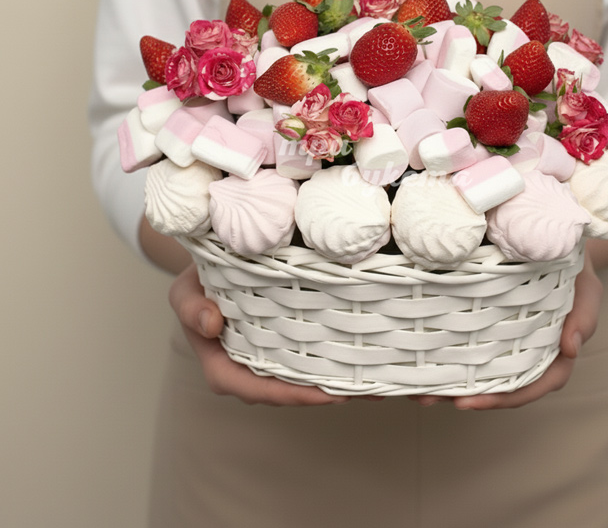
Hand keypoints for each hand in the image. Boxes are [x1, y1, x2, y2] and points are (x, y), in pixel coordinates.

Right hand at [168, 263, 350, 405]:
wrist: (215, 263)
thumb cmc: (197, 283)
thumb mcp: (184, 291)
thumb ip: (191, 308)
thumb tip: (210, 325)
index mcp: (222, 366)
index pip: (257, 390)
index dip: (292, 396)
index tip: (326, 395)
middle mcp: (248, 369)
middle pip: (287, 392)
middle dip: (323, 395)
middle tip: (362, 390)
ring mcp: (267, 359)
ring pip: (301, 380)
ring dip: (334, 382)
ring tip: (371, 381)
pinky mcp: (283, 345)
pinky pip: (307, 359)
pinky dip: (331, 362)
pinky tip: (359, 360)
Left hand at [412, 247, 602, 409]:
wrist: (559, 239)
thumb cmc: (575, 268)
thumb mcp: (588, 290)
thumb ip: (584, 317)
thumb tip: (570, 349)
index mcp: (553, 353)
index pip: (530, 386)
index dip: (501, 398)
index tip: (468, 403)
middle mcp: (527, 351)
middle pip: (496, 384)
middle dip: (462, 395)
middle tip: (427, 397)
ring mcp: (507, 336)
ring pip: (479, 367)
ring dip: (448, 380)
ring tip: (415, 386)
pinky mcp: (489, 318)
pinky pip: (468, 338)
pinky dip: (446, 349)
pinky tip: (421, 351)